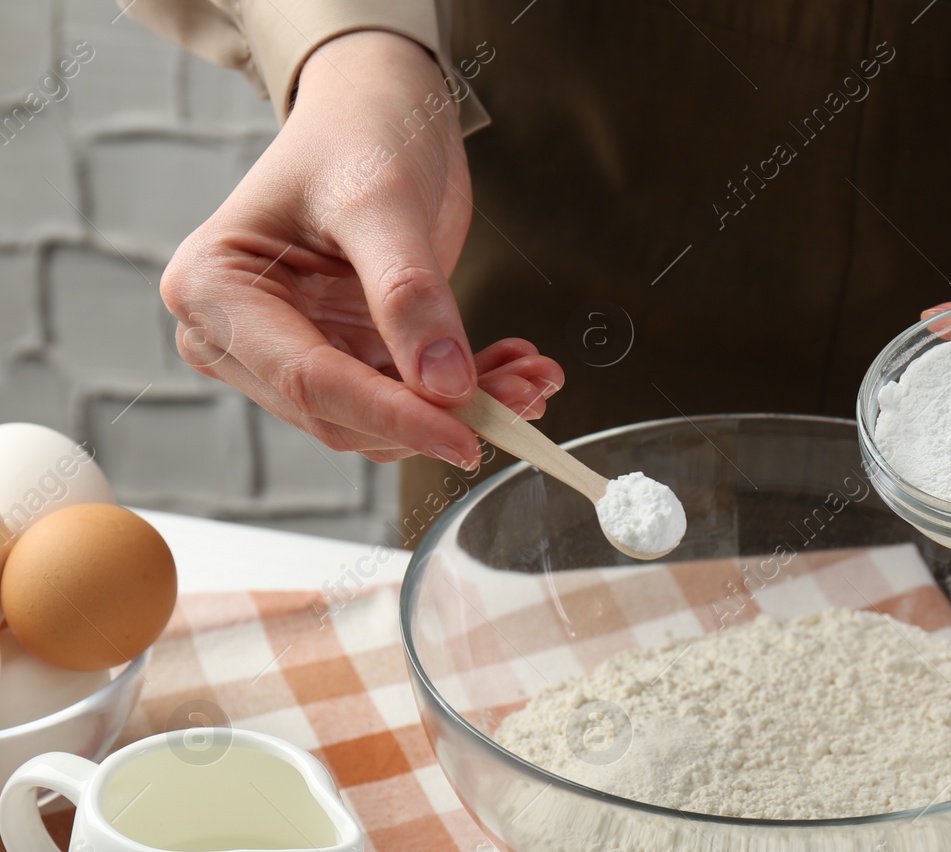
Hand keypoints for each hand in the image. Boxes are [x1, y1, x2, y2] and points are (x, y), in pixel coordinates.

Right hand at [160, 31, 560, 467]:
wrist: (378, 110)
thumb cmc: (359, 132)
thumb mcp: (382, 201)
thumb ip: (408, 294)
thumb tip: (445, 385)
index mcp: (212, 290)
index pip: (308, 382)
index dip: (392, 416)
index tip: (467, 437)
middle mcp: (235, 335)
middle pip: (343, 414)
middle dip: (439, 415)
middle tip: (526, 395)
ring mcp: (289, 352)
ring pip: (381, 420)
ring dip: (462, 411)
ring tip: (533, 378)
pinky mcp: (342, 358)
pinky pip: (405, 401)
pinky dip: (465, 394)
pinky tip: (515, 368)